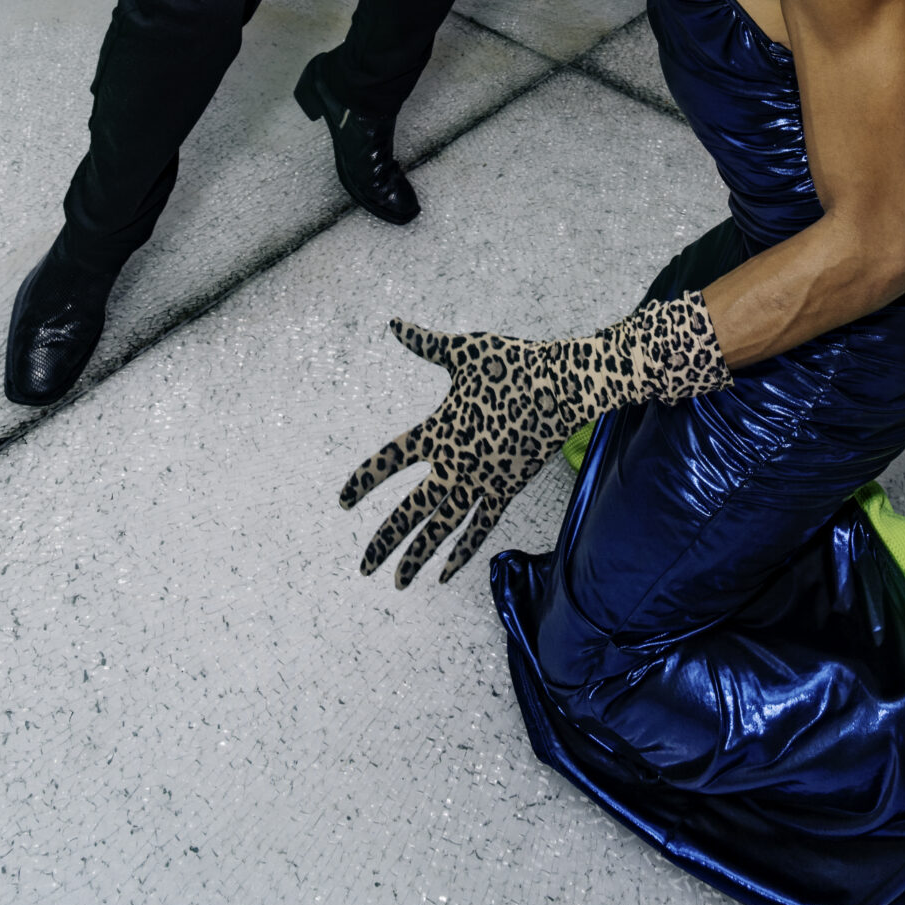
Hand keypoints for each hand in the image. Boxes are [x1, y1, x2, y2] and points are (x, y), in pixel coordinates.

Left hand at [340, 297, 727, 588]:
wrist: (563, 386)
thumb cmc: (512, 364)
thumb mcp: (464, 350)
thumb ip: (425, 343)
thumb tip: (394, 322)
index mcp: (438, 430)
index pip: (388, 461)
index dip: (363, 482)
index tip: (342, 502)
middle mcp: (455, 463)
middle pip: (410, 512)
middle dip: (385, 541)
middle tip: (363, 567)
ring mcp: (481, 481)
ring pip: (442, 529)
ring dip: (418, 556)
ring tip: (398, 582)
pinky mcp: (505, 490)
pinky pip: (478, 528)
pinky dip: (461, 552)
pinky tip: (443, 574)